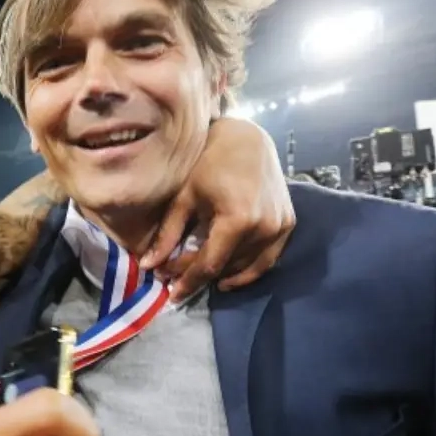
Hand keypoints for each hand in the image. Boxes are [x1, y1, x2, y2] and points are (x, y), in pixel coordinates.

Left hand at [142, 118, 294, 299]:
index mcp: (238, 220)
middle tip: (176, 277)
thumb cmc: (210, 162)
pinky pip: (267, 259)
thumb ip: (169, 234)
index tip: (171, 296)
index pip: (209, 264)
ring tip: (198, 274)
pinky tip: (227, 274)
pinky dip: (247, 270)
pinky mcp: (288, 224)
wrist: (247, 138)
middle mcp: (264, 227)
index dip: (188, 282)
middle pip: (227, 266)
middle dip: (199, 275)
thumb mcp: (185, 198)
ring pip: (247, 267)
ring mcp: (280, 227)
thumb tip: (148, 266)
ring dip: (222, 274)